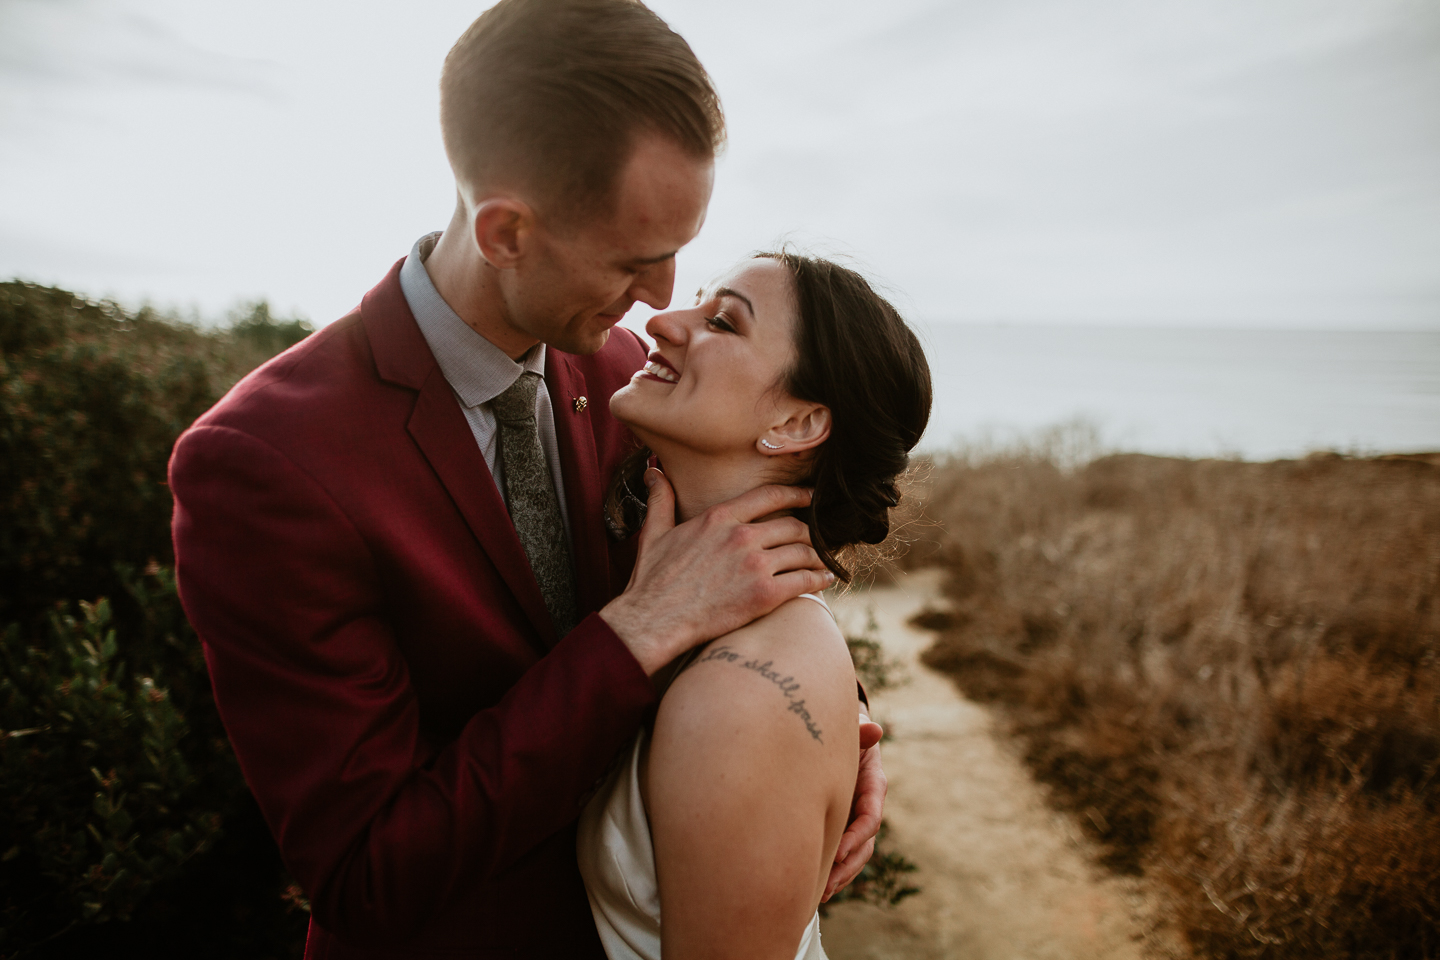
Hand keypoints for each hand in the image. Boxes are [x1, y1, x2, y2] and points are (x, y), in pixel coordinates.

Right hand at [600, 468, 833, 674]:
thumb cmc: (653, 580)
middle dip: (812, 530)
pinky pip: (804, 581)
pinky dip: (819, 579)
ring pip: (803, 552)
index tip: (811, 496)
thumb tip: (654, 471)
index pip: (771, 496)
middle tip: (821, 535)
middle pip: (794, 525)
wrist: (654, 620)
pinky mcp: (764, 594)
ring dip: (818, 556)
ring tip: (824, 559)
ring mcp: (755, 565)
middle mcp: (742, 536)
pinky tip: (825, 579)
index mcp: (719, 517)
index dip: (797, 494)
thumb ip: (661, 499)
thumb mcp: (654, 532)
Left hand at [822, 709, 886, 901]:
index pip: (870, 815)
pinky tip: (817, 889)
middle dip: (848, 865)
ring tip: (822, 892)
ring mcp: (856, 817)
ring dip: (841, 875)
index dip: (856, 836)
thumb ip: (860, 732)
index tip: (837, 851)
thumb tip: (875, 730)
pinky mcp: (844, 825)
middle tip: (827, 882)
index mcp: (873, 783)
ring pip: (856, 854)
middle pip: (865, 843)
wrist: (834, 735)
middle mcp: (868, 805)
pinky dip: (834, 872)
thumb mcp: (852, 729)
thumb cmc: (842, 730)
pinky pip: (844, 854)